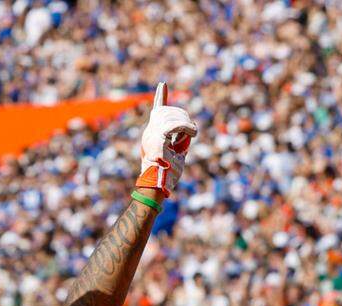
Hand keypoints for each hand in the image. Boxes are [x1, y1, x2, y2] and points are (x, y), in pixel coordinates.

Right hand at [136, 82, 196, 196]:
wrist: (157, 185)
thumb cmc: (166, 175)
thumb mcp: (177, 153)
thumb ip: (180, 140)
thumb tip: (190, 128)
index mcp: (152, 135)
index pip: (157, 111)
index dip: (161, 96)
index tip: (163, 84)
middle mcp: (149, 132)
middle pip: (166, 111)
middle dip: (182, 114)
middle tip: (192, 128)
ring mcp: (151, 134)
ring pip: (171, 116)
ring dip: (185, 122)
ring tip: (192, 132)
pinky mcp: (157, 138)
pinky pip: (175, 125)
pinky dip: (186, 127)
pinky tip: (192, 133)